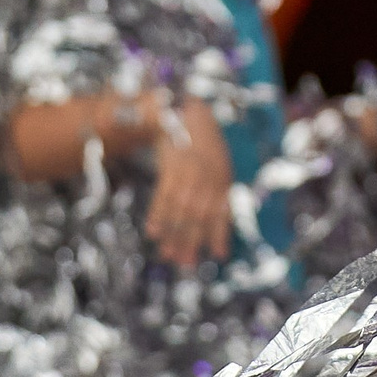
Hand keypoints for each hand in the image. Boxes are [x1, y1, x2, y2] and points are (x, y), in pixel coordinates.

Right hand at [143, 100, 233, 267]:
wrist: (183, 113)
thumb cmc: (199, 144)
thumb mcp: (217, 164)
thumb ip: (216, 190)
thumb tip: (217, 218)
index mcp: (222, 178)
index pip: (223, 211)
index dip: (221, 233)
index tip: (220, 255)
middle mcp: (209, 177)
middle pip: (200, 215)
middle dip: (193, 241)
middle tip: (185, 263)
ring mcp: (190, 172)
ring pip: (181, 210)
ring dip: (173, 234)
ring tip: (167, 254)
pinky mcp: (172, 166)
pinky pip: (163, 195)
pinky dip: (158, 215)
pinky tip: (154, 231)